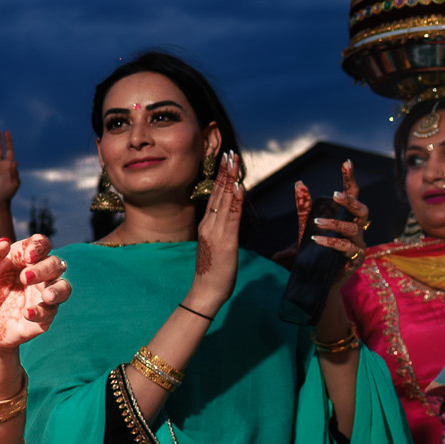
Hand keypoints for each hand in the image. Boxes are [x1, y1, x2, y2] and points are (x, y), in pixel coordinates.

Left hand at [0, 235, 69, 349]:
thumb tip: (3, 241)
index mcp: (23, 258)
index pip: (40, 244)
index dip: (38, 246)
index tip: (28, 256)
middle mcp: (38, 274)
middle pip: (55, 264)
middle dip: (44, 269)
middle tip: (25, 278)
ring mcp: (42, 295)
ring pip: (63, 287)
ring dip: (58, 290)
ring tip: (46, 296)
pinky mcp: (43, 316)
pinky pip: (50, 313)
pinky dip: (41, 312)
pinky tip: (27, 313)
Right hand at [189, 153, 245, 314]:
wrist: (205, 291)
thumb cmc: (213, 272)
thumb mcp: (217, 247)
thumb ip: (221, 230)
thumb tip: (229, 219)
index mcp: (208, 225)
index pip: (215, 195)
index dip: (221, 176)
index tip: (225, 160)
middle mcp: (210, 224)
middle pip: (218, 193)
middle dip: (225, 171)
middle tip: (229, 152)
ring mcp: (216, 232)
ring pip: (224, 200)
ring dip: (230, 179)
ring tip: (233, 162)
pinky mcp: (226, 241)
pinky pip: (232, 217)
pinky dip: (235, 201)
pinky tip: (239, 188)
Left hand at [292, 161, 368, 267]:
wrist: (318, 284)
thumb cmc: (316, 254)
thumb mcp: (307, 228)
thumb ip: (305, 208)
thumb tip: (299, 183)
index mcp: (347, 219)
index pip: (352, 195)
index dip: (350, 179)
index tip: (346, 162)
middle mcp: (357, 230)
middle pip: (362, 210)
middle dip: (350, 201)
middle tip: (335, 195)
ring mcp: (359, 245)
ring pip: (353, 228)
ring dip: (334, 223)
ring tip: (316, 223)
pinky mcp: (356, 260)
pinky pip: (347, 248)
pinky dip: (332, 242)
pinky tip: (317, 240)